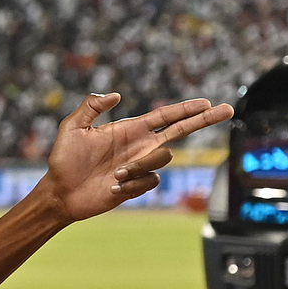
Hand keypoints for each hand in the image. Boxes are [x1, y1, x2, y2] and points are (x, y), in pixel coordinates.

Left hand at [38, 93, 232, 221]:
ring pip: (162, 159)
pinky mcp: (137, 187)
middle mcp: (140, 146)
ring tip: (114, 173)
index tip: (207, 103)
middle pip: (181, 132)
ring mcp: (140, 167)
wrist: (60, 192)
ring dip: (140, 165)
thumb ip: (91, 106)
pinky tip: (113, 187)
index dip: (187, 109)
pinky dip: (133, 183)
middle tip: (227, 110)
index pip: (166, 116)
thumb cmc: (63, 160)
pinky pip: (150, 181)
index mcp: (130, 129)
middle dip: (204, 120)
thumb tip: (117, 95)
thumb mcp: (72, 127)